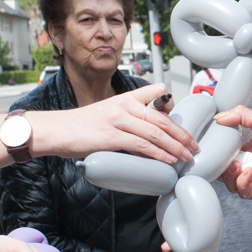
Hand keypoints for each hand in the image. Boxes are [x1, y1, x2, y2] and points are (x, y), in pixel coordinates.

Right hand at [34, 82, 196, 164]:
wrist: (58, 130)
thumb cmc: (83, 126)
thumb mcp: (109, 113)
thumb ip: (129, 118)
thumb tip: (151, 134)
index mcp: (126, 97)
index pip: (157, 91)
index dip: (172, 104)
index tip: (181, 121)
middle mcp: (124, 105)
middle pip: (162, 118)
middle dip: (182, 134)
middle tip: (194, 146)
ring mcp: (118, 120)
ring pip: (156, 132)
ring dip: (175, 146)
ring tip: (186, 157)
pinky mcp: (111, 137)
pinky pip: (142, 145)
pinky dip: (158, 154)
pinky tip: (168, 160)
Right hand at [214, 106, 251, 198]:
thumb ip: (238, 116)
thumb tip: (217, 117)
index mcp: (248, 150)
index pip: (225, 157)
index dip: (217, 156)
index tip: (211, 149)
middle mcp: (251, 165)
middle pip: (226, 173)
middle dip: (221, 169)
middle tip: (224, 160)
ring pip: (233, 185)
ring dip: (230, 177)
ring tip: (237, 165)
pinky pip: (246, 193)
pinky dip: (242, 183)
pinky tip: (249, 172)